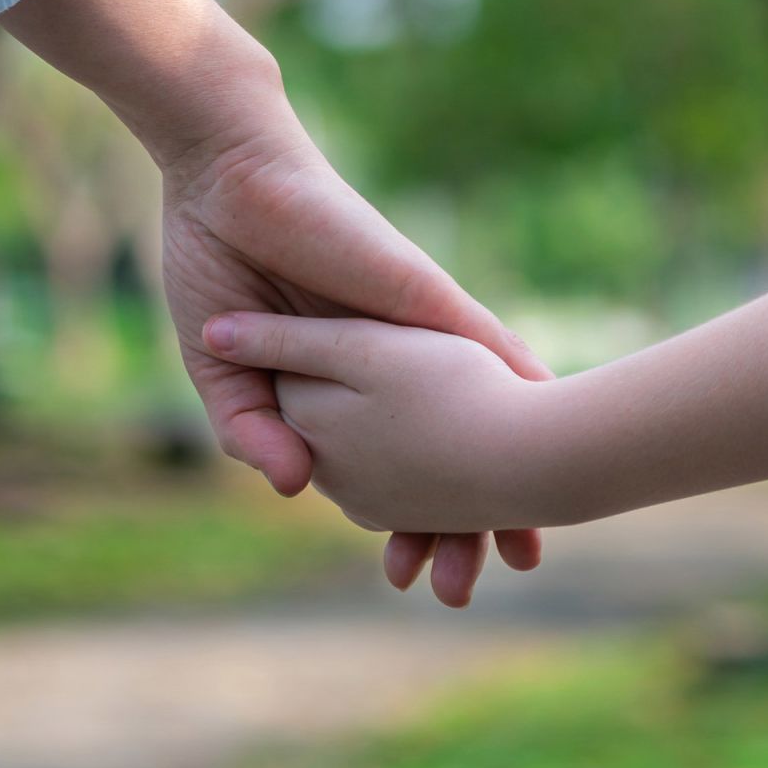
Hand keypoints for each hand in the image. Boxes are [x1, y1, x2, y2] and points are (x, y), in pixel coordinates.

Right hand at [0, 0, 547, 604]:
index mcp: (340, 385)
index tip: (409, 575)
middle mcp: (388, 365)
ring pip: (473, 411)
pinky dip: (516, 384)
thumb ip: (251, 428)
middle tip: (468, 587)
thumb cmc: (216, 264)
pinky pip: (482, 341)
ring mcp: (411, 332)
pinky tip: (551, 427)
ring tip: (527, 543)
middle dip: (461, 525)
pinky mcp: (420, 295)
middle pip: (442, 455)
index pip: (384, 467)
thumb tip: (293, 488)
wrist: (223, 180)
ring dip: (502, 472)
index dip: (398, 523)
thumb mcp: (221, 368)